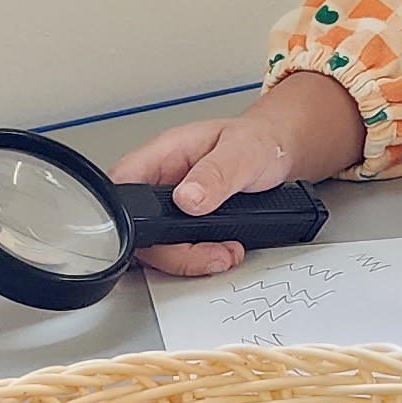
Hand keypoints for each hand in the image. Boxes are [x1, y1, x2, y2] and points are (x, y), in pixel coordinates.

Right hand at [109, 71, 363, 275]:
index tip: (163, 239)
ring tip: (225, 254)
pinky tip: (223, 253)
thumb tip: (187, 198)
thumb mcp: (243, 152)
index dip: (127, 217)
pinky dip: (199, 260)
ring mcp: (169, 206)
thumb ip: (217, 175)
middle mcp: (160, 181)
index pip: (123, 185)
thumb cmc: (259, 142)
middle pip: (137, 228)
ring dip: (189, 260)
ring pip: (156, 247)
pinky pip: (176, 251)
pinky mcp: (183, 225)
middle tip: (213, 254)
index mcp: (162, 154)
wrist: (279, 153)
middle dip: (173, 252)